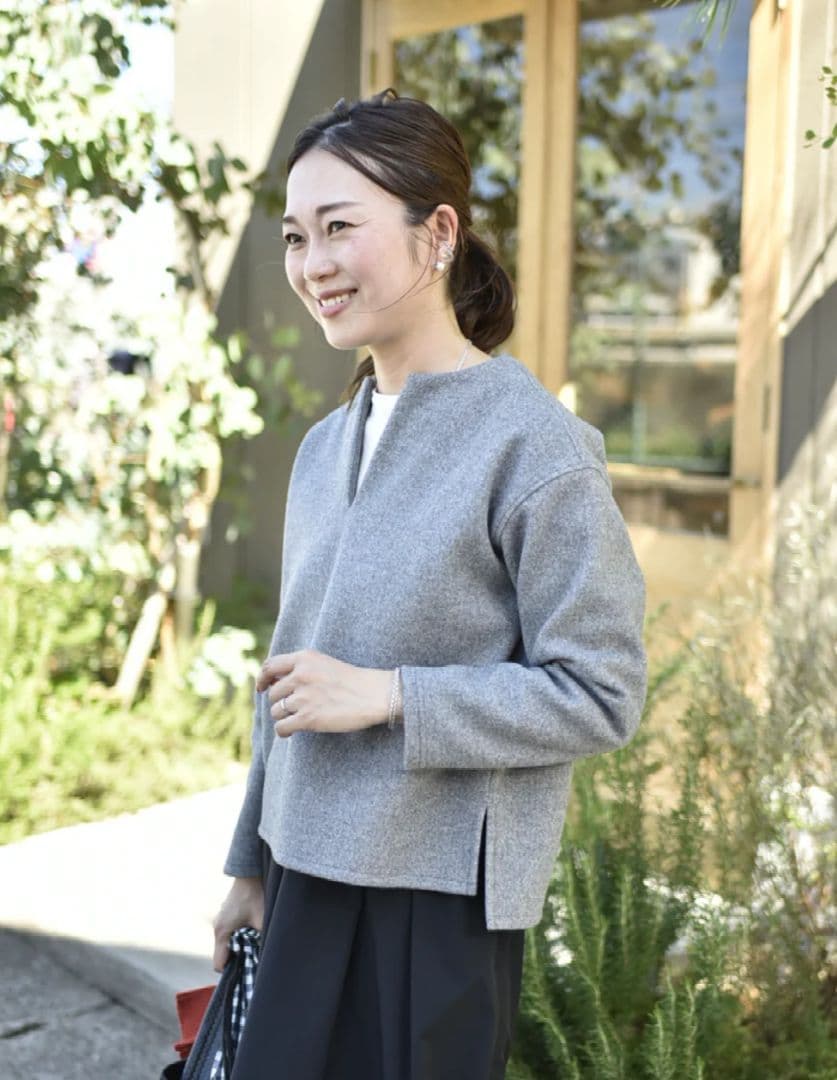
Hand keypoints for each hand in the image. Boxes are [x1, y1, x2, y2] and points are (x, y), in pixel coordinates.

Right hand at [212, 876, 263, 972]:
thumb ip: (262, 940)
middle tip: (251, 959)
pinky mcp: (224, 915)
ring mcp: (219, 920)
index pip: (218, 964)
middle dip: (235, 959)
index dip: (231, 971)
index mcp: (222, 932)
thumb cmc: (255, 896)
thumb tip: (268, 955)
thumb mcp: (262, 921)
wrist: (249, 874)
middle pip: (222, 955)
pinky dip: (236, 937)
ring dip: (236, 947)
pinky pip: (227, 934)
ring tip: (251, 945)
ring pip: (224, 944)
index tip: (245, 970)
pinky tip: (249, 932)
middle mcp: (216, 928)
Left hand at [257, 648, 392, 737]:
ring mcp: (303, 697)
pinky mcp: (308, 718)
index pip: (269, 666)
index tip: (261, 688)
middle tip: (293, 708)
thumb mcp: (324, 664)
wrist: (374, 695)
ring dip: (284, 717)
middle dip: (279, 702)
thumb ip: (300, 668)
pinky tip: (291, 732)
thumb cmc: (352, 681)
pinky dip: (284, 731)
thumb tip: (272, 683)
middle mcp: (300, 675)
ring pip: (275, 711)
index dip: (262, 679)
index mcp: (304, 658)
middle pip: (272, 693)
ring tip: (297, 719)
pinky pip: (281, 727)